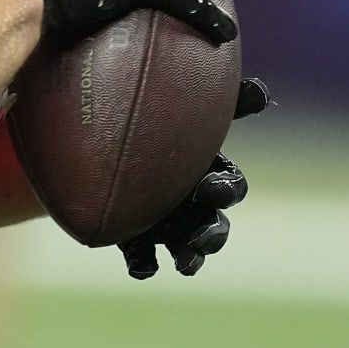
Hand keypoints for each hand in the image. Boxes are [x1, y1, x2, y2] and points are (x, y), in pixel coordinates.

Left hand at [118, 77, 271, 278]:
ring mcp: (164, 219)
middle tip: (200, 234)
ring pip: (187, 246)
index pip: (228, 182)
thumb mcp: (176, 93)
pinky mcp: (134, 235)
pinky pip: (142, 255)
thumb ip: (214, 91)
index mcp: (203, 165)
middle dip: (212, 233)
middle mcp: (189, 197)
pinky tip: (142, 267)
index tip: (210, 189)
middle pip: (213, 223)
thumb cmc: (146, 106)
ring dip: (191, 256)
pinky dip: (146, 264)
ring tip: (186, 263)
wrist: (95, 130)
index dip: (225, 188)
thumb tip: (252, 80)